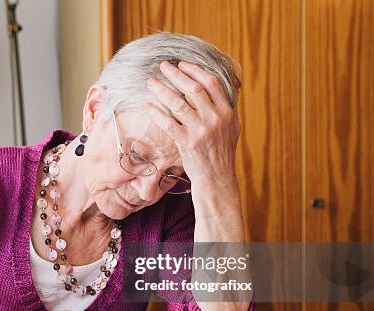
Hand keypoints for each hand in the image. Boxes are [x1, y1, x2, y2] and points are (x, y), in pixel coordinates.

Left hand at [145, 61, 240, 189]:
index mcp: (227, 112)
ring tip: (151, 82)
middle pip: (193, 88)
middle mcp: (215, 118)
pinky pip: (168, 123)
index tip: (182, 64)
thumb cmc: (220, 154)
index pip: (212, 83)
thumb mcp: (231, 128)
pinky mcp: (188, 143)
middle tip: (163, 66)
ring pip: (178, 103)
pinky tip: (147, 105)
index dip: (195, 71)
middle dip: (176, 74)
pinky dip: (156, 112)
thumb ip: (224, 109)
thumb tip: (215, 89)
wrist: (217, 179)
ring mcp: (201, 131)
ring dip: (162, 90)